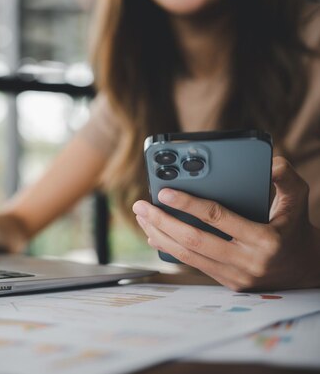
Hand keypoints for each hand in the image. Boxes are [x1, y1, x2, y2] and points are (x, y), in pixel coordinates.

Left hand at [132, 156, 319, 290]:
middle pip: (194, 241)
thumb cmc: (295, 227)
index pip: (218, 218)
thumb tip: (268, 161)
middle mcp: (248, 261)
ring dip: (160, 235)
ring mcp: (236, 276)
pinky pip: (192, 264)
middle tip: (140, 205)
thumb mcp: (297, 198)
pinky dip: (170, 248)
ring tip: (142, 217)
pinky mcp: (227, 283)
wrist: (306, 269)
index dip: (188, 203)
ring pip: (188, 256)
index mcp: (265, 239)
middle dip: (162, 221)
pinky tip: (154, 234)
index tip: (164, 191)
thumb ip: (285, 177)